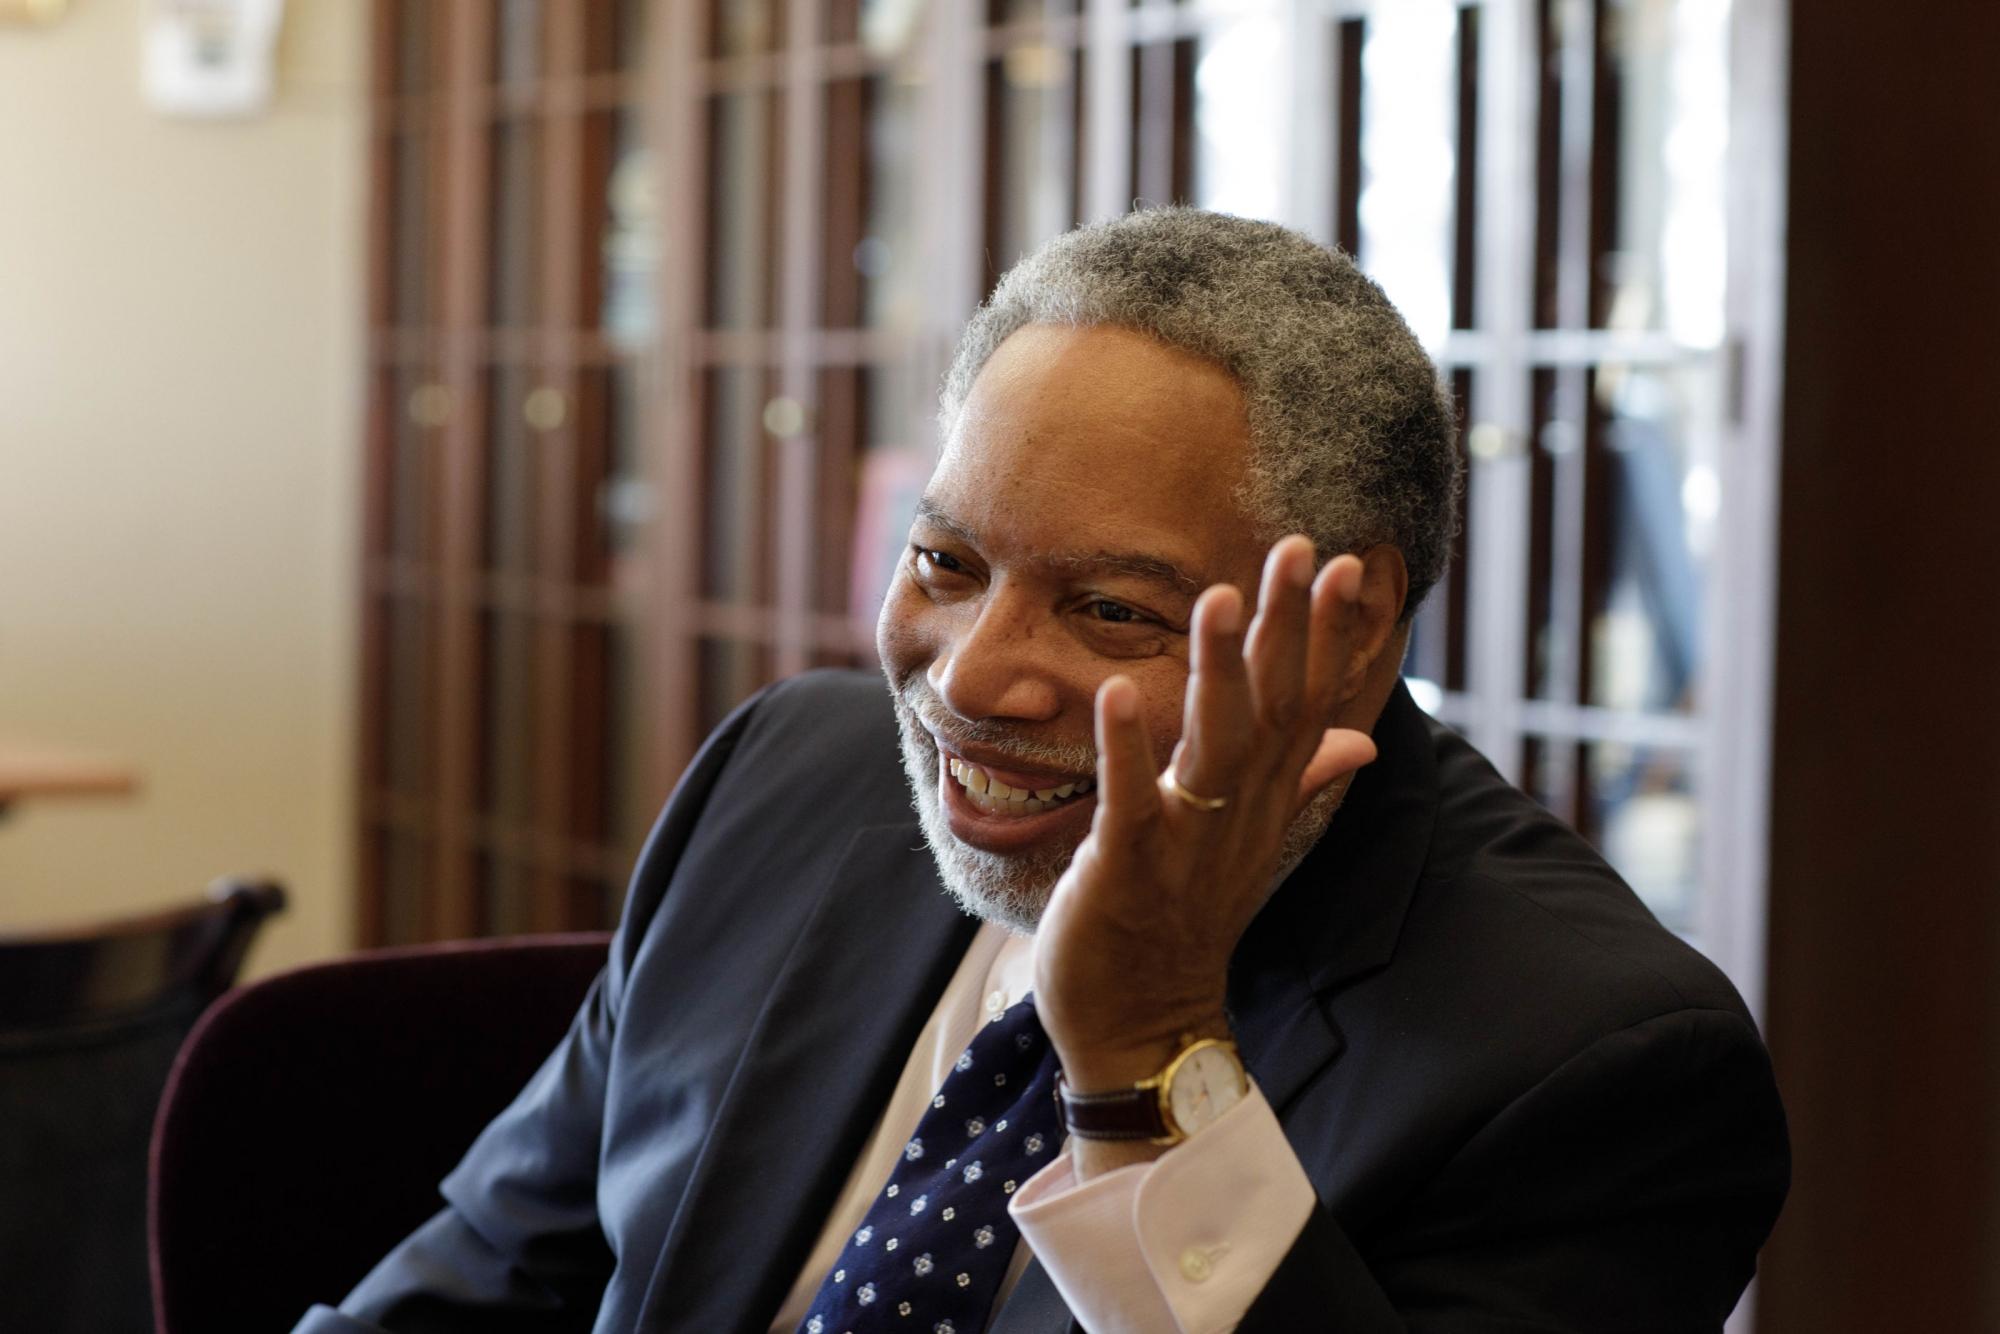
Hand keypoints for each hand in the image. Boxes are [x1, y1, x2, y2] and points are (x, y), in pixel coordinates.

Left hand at [1033, 536, 1379, 1099]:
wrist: (1143, 1026)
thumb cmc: (1183, 925)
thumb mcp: (1248, 842)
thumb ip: (1301, 783)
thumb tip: (1362, 742)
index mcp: (1262, 800)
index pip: (1307, 703)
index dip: (1328, 635)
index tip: (1347, 563)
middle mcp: (1236, 813)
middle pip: (1273, 708)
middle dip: (1289, 627)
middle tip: (1302, 547)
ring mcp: (1186, 841)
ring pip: (1215, 746)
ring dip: (1218, 671)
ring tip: (1220, 595)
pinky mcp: (1128, 869)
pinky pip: (1132, 804)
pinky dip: (1126, 750)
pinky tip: (1119, 692)